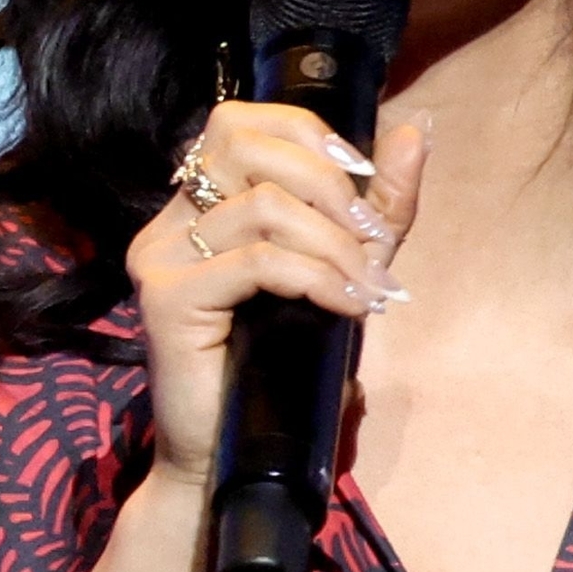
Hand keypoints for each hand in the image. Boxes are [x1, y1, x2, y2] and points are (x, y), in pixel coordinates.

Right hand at [126, 101, 429, 485]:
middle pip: (245, 143)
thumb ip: (379, 204)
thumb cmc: (289, 361)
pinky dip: (320, 279)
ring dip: (336, 246)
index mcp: (201, 202)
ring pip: (264, 207)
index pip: (241, 120)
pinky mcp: (167, 297)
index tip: (362, 179)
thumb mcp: (346, 268)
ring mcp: (160, 254)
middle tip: (371, 242)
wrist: (238, 451)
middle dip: (329, 185)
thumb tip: (412, 129)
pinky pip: (260, 262)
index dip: (308, 134)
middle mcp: (170, 218)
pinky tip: (349, 309)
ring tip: (368, 289)